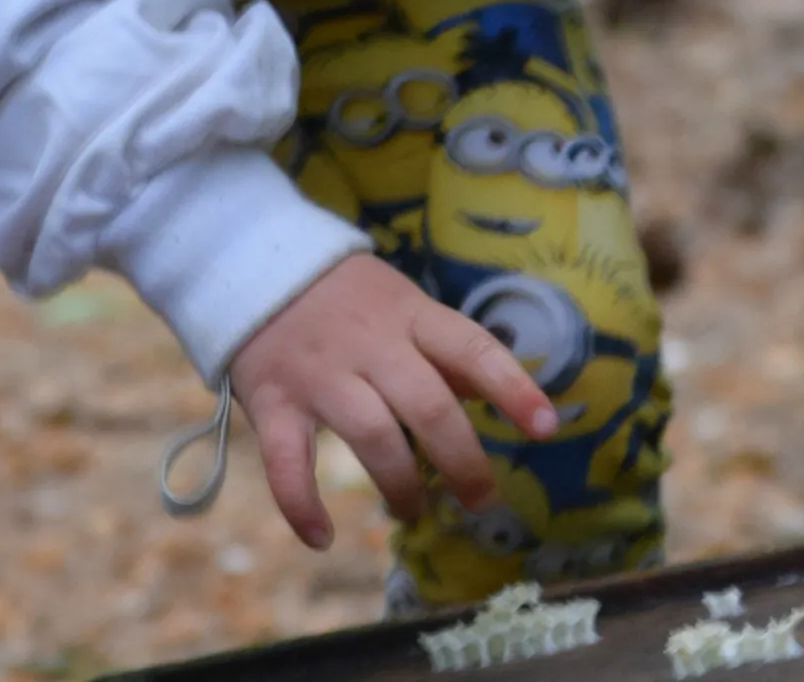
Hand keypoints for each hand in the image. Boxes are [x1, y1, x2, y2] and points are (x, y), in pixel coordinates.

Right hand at [230, 254, 557, 548]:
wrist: (256, 265)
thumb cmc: (348, 297)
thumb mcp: (407, 306)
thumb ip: (448, 351)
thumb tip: (498, 392)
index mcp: (412, 317)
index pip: (473, 350)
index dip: (514, 389)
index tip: (547, 428)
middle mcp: (371, 345)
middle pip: (429, 405)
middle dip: (462, 461)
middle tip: (481, 500)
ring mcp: (320, 374)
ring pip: (371, 435)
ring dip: (400, 485)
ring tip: (415, 511)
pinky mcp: (273, 401)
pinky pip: (287, 461)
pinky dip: (302, 506)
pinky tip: (323, 537)